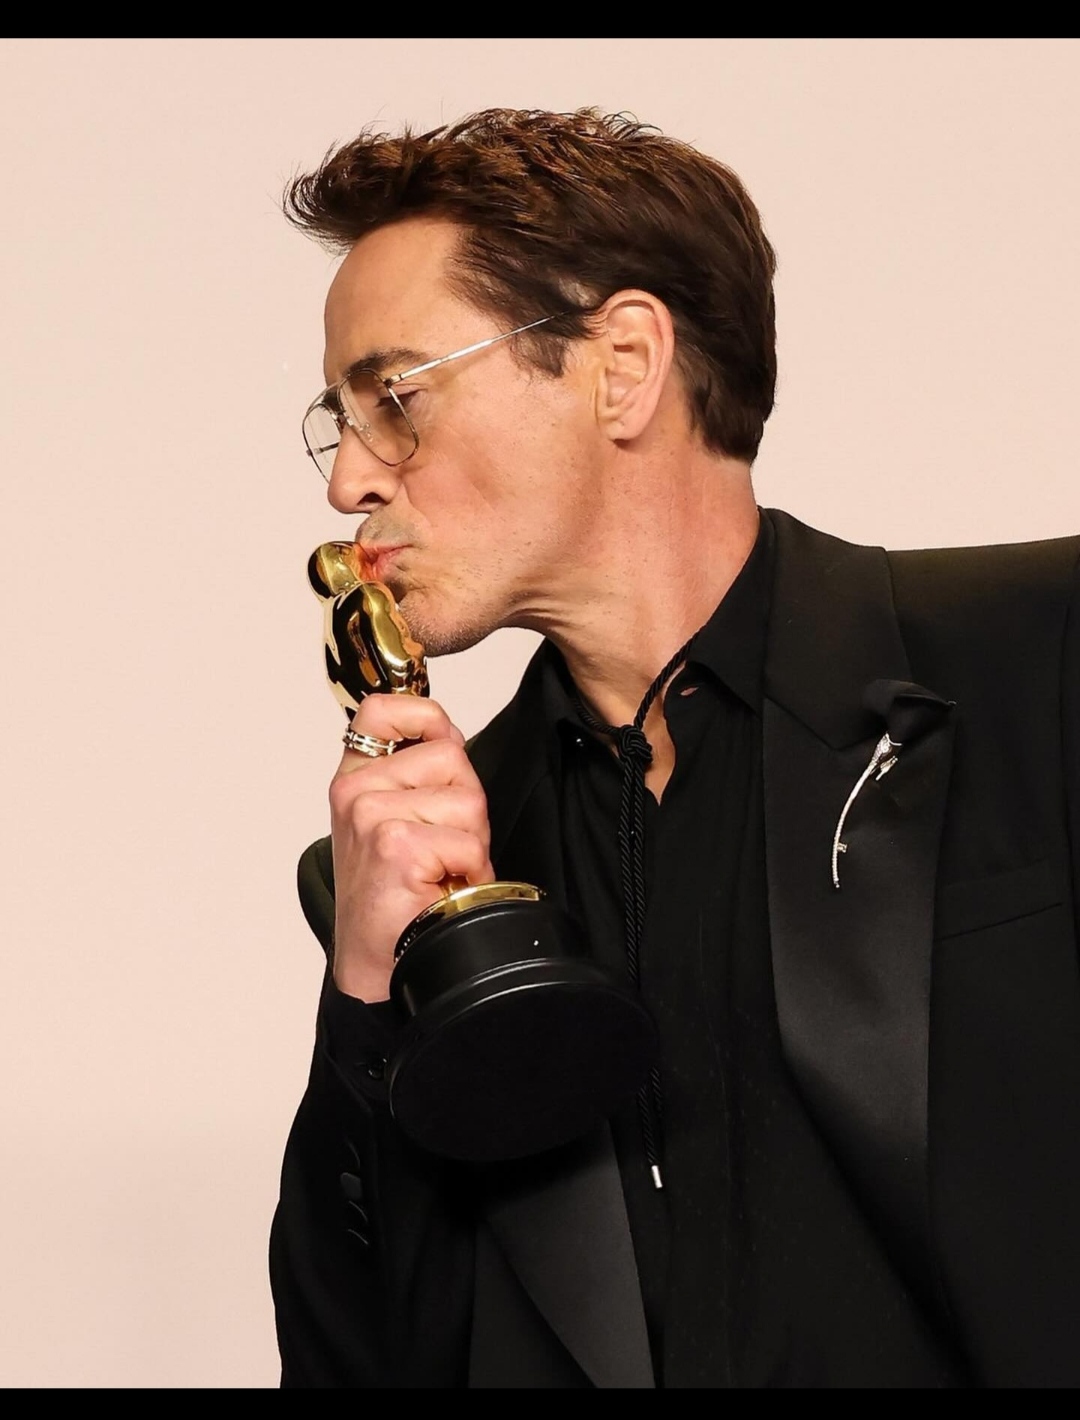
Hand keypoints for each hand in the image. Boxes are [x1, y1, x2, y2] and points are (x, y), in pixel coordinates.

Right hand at [328, 695, 494, 1002]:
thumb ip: (417, 773)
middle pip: (451, 756)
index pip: (382, 710)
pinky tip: (441, 887)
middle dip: (466, 805)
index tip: (436, 745)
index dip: (423, 717)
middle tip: (443, 847)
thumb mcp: (394, 821)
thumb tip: (449, 734)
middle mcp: (355, 793)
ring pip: (467, 800)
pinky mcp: (396, 847)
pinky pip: (468, 842)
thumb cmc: (392, 894)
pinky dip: (469, 870)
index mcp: (354, 779)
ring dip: (470, 842)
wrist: (377, 957)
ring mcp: (371, 818)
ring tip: (441, 869)